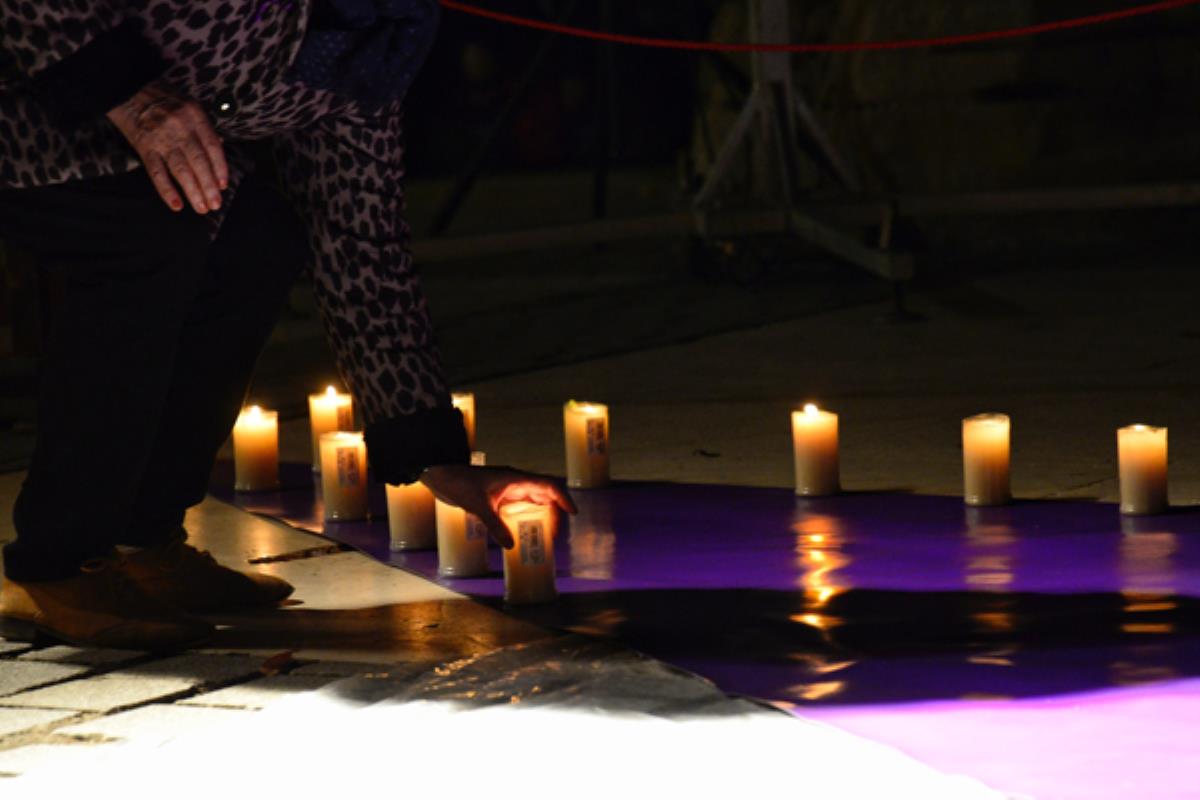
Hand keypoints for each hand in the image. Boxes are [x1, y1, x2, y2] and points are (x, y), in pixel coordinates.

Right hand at [105, 79, 228, 214]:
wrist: (126, 87)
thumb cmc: (161, 97)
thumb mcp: (188, 104)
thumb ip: (204, 126)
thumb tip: (221, 145)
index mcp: (195, 116)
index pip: (213, 147)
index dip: (220, 168)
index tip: (224, 185)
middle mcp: (181, 127)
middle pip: (199, 162)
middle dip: (209, 186)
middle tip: (215, 204)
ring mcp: (161, 138)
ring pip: (181, 170)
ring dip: (193, 191)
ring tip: (202, 208)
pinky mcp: (144, 146)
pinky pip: (157, 172)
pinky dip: (167, 190)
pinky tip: (177, 204)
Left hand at [420, 464, 576, 548]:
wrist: (440, 475)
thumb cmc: (459, 484)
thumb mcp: (479, 506)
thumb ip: (495, 526)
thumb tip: (511, 546)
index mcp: (515, 479)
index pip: (547, 485)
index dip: (563, 498)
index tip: (573, 513)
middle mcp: (514, 483)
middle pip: (543, 494)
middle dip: (554, 512)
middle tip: (555, 533)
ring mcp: (506, 489)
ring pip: (531, 501)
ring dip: (540, 515)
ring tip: (544, 534)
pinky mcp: (496, 497)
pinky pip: (517, 507)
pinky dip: (524, 518)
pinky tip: (523, 531)